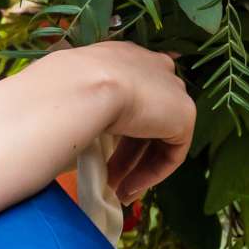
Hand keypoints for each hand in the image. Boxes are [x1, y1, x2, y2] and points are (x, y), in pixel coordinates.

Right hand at [69, 41, 192, 203]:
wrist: (82, 85)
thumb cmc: (63, 88)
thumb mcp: (68, 92)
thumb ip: (78, 103)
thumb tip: (64, 125)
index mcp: (124, 57)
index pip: (130, 92)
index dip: (117, 128)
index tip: (99, 151)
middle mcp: (151, 67)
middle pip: (145, 117)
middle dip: (125, 153)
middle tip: (107, 179)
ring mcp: (172, 88)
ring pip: (158, 137)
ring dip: (136, 168)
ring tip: (116, 192)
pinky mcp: (185, 113)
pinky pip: (172, 151)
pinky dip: (152, 173)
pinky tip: (130, 187)